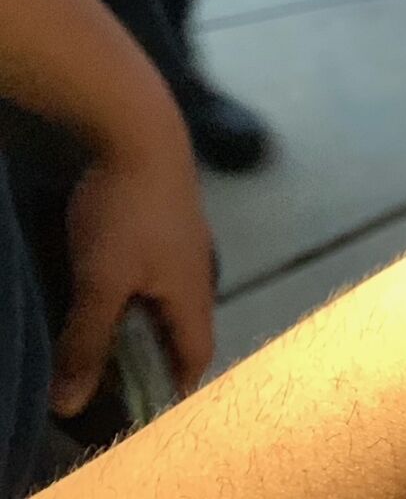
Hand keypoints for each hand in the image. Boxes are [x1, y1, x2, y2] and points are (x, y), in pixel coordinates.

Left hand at [51, 121, 214, 416]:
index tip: (148, 409)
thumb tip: (70, 405)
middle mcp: (199, 270)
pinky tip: (113, 286)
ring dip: (146, 324)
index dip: (176, 387)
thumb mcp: (99, 282)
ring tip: (108, 337)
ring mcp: (187, 241)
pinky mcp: (171, 218)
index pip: (195, 355)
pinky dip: (140, 294)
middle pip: (185, 329)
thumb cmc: (126, 211)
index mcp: (192, 292)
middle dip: (157, 358)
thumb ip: (87, 343)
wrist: (141, 131)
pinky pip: (161, 272)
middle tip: (117, 379)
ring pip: (171, 298)